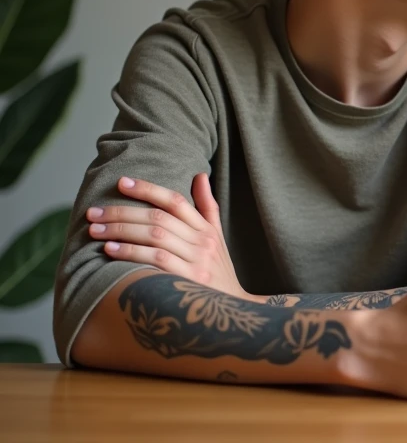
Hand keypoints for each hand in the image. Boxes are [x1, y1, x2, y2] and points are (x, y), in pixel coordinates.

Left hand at [86, 174, 253, 300]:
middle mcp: (203, 242)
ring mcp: (197, 261)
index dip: (148, 189)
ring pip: (154, 235)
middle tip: (94, 213)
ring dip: (121, 230)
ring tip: (95, 230)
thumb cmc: (217, 273)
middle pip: (158, 217)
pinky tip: (110, 249)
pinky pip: (155, 259)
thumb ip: (207, 207)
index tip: (122, 183)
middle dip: (122, 212)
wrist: (230, 313)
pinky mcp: (188, 280)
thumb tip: (199, 175)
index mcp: (207, 229)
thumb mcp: (217, 238)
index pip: (176, 201)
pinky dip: (131, 252)